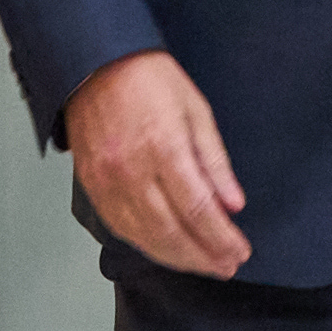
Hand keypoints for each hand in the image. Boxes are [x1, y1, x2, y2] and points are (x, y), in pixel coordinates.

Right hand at [65, 50, 249, 276]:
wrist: (95, 63)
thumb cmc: (148, 78)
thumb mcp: (196, 110)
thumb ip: (215, 161)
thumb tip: (233, 203)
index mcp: (164, 147)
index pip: (199, 209)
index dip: (222, 238)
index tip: (240, 250)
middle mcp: (132, 170)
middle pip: (172, 231)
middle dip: (203, 256)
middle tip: (226, 267)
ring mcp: (107, 181)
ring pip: (144, 237)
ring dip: (177, 258)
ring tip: (203, 265)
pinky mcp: (92, 185)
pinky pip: (119, 227)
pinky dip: (146, 245)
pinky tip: (166, 250)